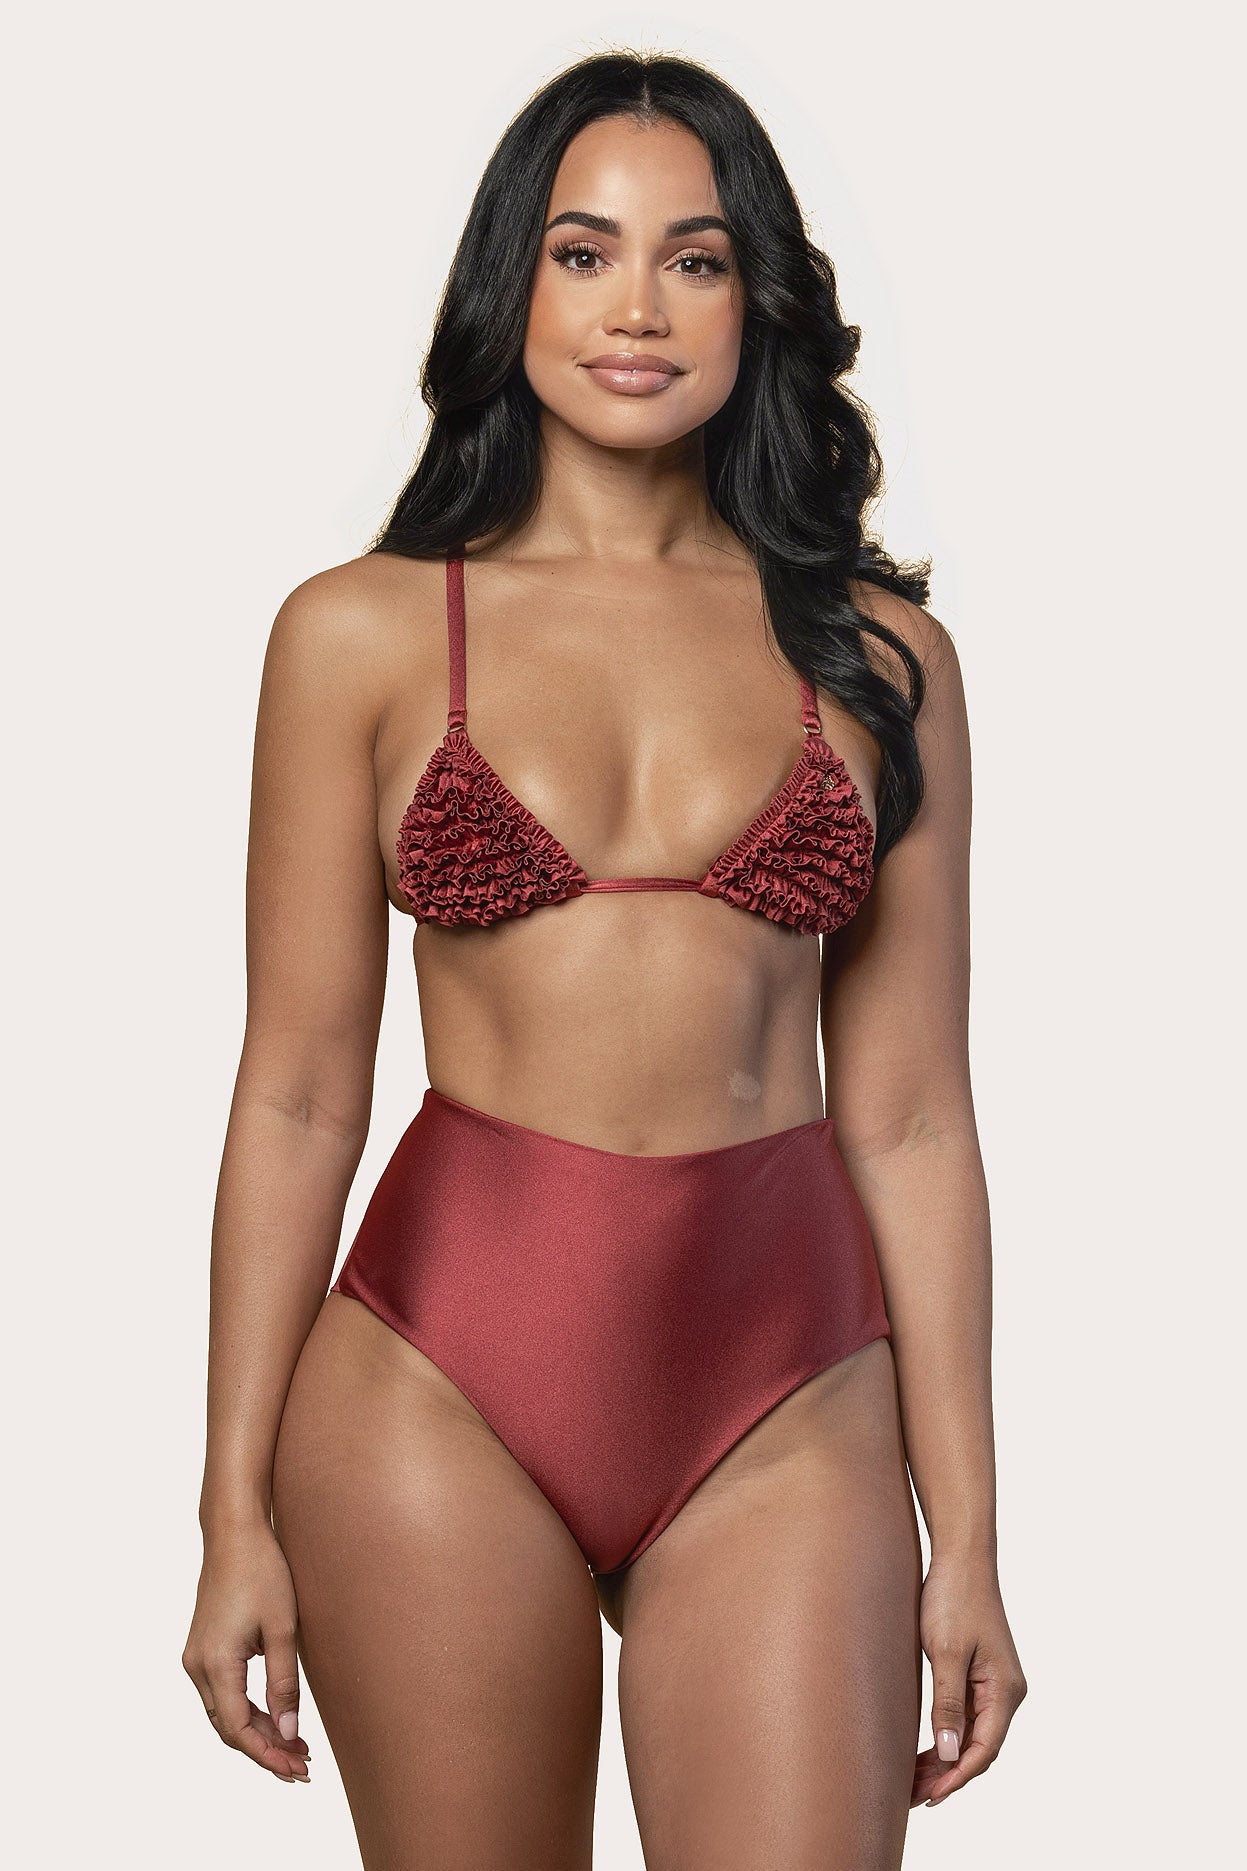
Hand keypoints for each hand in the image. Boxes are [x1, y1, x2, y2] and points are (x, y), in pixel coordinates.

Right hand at [183, 1521, 311, 1782]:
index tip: (297, 1770)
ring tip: (296, 1746)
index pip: (239, 1730)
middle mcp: (197, 1666)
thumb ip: (284, 1683)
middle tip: (303, 1765)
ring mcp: (197, 1658)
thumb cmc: (262, 1572)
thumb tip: (288, 1734)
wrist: (234, 1532)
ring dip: (258, 1732)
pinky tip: (276, 1717)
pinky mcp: (204, 1648)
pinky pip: (223, 1693)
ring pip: (225, 1713)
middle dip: (265, 1750)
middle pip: (229, 1727)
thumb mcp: (283, 1628)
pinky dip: (248, 1710)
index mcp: (215, 1664)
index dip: (268, 1755)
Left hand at [911, 1548, 1026, 1808]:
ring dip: (945, 1759)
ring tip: (913, 1781)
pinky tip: (925, 1750)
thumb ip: (948, 1703)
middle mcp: (1005, 1692)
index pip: (983, 1749)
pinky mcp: (979, 1674)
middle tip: (912, 1796)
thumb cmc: (954, 1598)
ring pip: (971, 1735)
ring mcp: (993, 1684)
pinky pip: (965, 1717)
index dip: (956, 1777)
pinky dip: (947, 1736)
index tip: (929, 1797)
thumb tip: (949, 1753)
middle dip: (948, 1775)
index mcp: (1005, 1690)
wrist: (961, 1557)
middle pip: (978, 1747)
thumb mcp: (946, 1651)